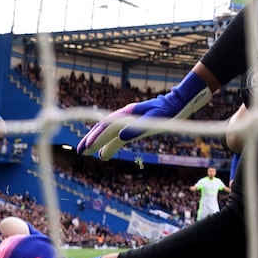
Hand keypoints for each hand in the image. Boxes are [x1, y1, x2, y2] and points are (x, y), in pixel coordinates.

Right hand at [77, 72, 212, 160]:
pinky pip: (118, 136)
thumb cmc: (168, 111)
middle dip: (91, 140)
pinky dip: (109, 144)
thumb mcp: (154, 120)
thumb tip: (120, 137)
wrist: (178, 104)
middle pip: (103, 128)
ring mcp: (129, 121)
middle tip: (80, 152)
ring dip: (98, 142)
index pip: (107, 127)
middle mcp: (125, 116)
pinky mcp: (134, 126)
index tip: (86, 148)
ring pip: (109, 132)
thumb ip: (137, 128)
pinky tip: (105, 152)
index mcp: (127, 114)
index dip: (95, 138)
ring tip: (87, 153)